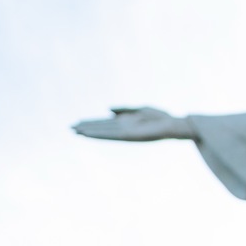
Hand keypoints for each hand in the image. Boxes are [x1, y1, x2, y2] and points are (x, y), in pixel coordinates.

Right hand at [72, 107, 195, 140]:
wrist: (173, 124)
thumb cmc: (161, 117)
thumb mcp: (140, 110)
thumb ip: (124, 110)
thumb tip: (108, 110)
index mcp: (126, 122)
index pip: (105, 123)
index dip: (92, 123)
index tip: (79, 122)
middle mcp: (124, 128)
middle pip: (102, 128)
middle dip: (88, 127)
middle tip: (71, 127)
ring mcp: (126, 132)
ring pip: (104, 132)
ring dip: (90, 131)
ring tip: (75, 131)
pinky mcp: (130, 136)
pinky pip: (112, 135)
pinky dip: (100, 134)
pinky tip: (91, 133)